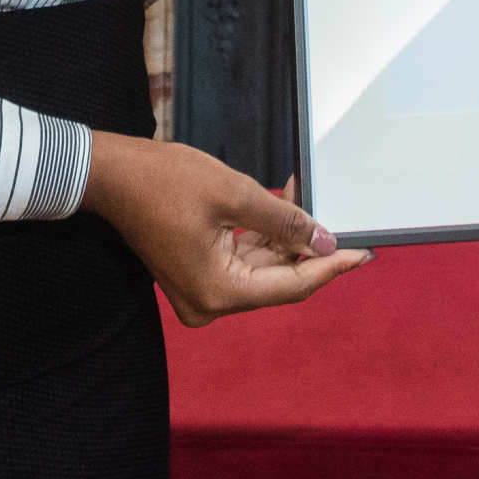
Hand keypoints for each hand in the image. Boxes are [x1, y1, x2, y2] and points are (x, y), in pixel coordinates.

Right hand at [81, 131, 370, 325]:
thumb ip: (285, 222)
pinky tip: (282, 206)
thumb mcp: (236, 196)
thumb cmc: (167, 181)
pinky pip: (242, 260)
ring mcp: (201, 292)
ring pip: (261, 268)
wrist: (114, 175)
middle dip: (307, 246)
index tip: (363, 253)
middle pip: (277, 280)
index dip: (330, 268)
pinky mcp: (196, 274)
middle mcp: (210, 303)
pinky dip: (263, 236)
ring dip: (285, 236)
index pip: (291, 286)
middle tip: (340, 220)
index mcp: (219, 292)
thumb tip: (324, 242)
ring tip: (304, 196)